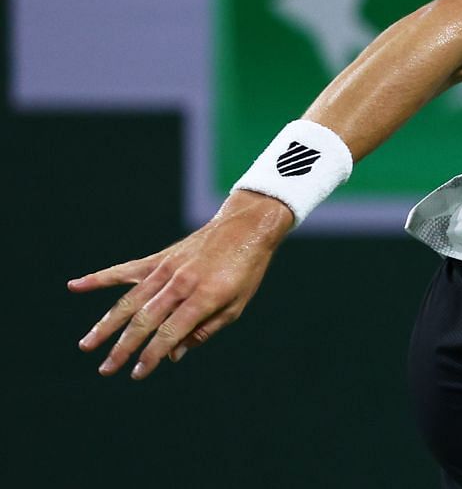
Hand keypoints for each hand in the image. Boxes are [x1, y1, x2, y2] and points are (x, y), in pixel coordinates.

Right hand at [71, 190, 293, 379]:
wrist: (247, 226)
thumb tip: (173, 355)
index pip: (170, 333)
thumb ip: (204, 330)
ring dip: (107, 325)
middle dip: (123, 348)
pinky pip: (126, 270)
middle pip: (144, 320)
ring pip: (130, 300)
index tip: (137, 374)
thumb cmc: (246, 270)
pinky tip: (75, 286)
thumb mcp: (236, 305)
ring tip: (87, 345)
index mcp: (204, 297)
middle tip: (106, 370)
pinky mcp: (160, 258)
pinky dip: (100, 278)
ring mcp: (167, 268)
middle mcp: (181, 283)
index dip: (152, 356)